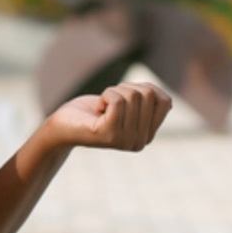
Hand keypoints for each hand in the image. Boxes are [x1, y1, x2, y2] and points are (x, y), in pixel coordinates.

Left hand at [48, 82, 172, 152]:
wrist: (63, 125)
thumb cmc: (94, 111)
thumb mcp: (128, 102)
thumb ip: (149, 101)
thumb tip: (168, 104)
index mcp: (147, 136)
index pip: (164, 101)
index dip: (142, 90)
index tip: (123, 101)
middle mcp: (139, 143)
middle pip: (148, 95)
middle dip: (126, 89)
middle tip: (109, 104)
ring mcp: (125, 141)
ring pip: (133, 95)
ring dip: (114, 92)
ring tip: (102, 108)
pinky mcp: (109, 136)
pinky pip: (118, 100)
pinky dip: (106, 95)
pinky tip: (97, 110)